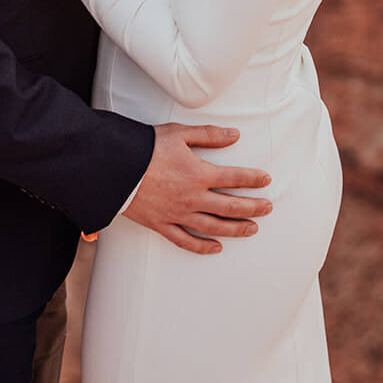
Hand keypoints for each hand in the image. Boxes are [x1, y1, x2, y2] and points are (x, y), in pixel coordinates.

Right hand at [125, 123, 271, 255]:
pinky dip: (202, 246)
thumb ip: (209, 135)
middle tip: (268, 208)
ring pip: (214, 227)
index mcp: (199, 173)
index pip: (235, 178)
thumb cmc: (145, 148)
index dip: (253, 179)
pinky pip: (185, 240)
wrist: (114, 167)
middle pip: (231, 207)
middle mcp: (193, 197)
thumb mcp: (179, 133)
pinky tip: (216, 248)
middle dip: (253, 207)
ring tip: (251, 229)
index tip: (266, 180)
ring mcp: (178, 214)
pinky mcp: (162, 224)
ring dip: (235, 229)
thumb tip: (234, 135)